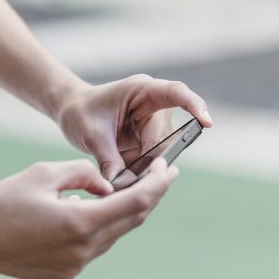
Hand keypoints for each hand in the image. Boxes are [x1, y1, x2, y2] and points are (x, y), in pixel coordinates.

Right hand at [0, 157, 176, 278]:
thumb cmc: (3, 200)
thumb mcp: (45, 172)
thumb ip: (84, 174)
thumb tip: (107, 186)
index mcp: (81, 223)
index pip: (135, 202)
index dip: (157, 185)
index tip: (170, 170)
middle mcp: (83, 251)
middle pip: (130, 221)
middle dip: (147, 197)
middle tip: (159, 176)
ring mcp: (75, 268)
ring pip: (110, 236)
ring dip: (116, 214)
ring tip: (110, 192)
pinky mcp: (65, 277)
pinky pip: (90, 250)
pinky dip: (93, 231)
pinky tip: (78, 216)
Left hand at [56, 74, 212, 180]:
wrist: (71, 113)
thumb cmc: (80, 112)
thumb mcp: (91, 135)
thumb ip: (109, 160)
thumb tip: (122, 187)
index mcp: (143, 91)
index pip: (176, 93)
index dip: (195, 106)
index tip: (207, 123)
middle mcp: (155, 108)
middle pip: (165, 140)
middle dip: (148, 161)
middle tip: (122, 174)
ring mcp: (154, 128)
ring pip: (158, 157)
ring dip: (140, 170)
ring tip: (114, 171)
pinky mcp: (149, 144)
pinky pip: (150, 164)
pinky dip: (136, 174)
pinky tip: (119, 174)